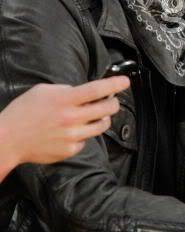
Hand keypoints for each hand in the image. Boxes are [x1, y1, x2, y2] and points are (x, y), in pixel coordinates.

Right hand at [0, 77, 128, 172]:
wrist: (8, 139)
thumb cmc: (24, 111)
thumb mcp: (44, 91)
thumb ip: (67, 90)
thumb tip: (86, 92)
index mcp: (65, 100)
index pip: (97, 90)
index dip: (115, 84)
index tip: (126, 81)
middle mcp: (71, 118)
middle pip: (106, 109)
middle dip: (113, 103)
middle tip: (111, 101)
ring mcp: (72, 136)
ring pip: (101, 126)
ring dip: (103, 118)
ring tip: (96, 115)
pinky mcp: (70, 150)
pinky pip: (86, 140)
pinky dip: (84, 134)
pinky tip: (74, 131)